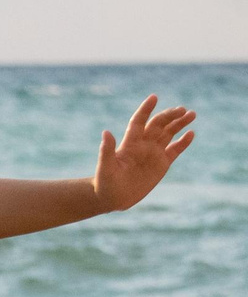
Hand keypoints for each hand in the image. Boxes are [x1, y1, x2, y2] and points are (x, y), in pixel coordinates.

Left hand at [94, 95, 196, 212]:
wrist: (112, 198)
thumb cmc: (105, 183)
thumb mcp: (105, 167)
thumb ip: (107, 150)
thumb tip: (106, 132)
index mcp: (130, 143)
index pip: (139, 121)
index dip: (145, 109)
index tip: (154, 97)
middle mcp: (143, 145)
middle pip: (158, 124)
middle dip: (170, 115)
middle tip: (182, 109)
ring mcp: (153, 153)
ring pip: (168, 133)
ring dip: (179, 123)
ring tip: (192, 114)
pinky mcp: (161, 164)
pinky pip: (175, 150)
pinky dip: (183, 142)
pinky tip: (191, 134)